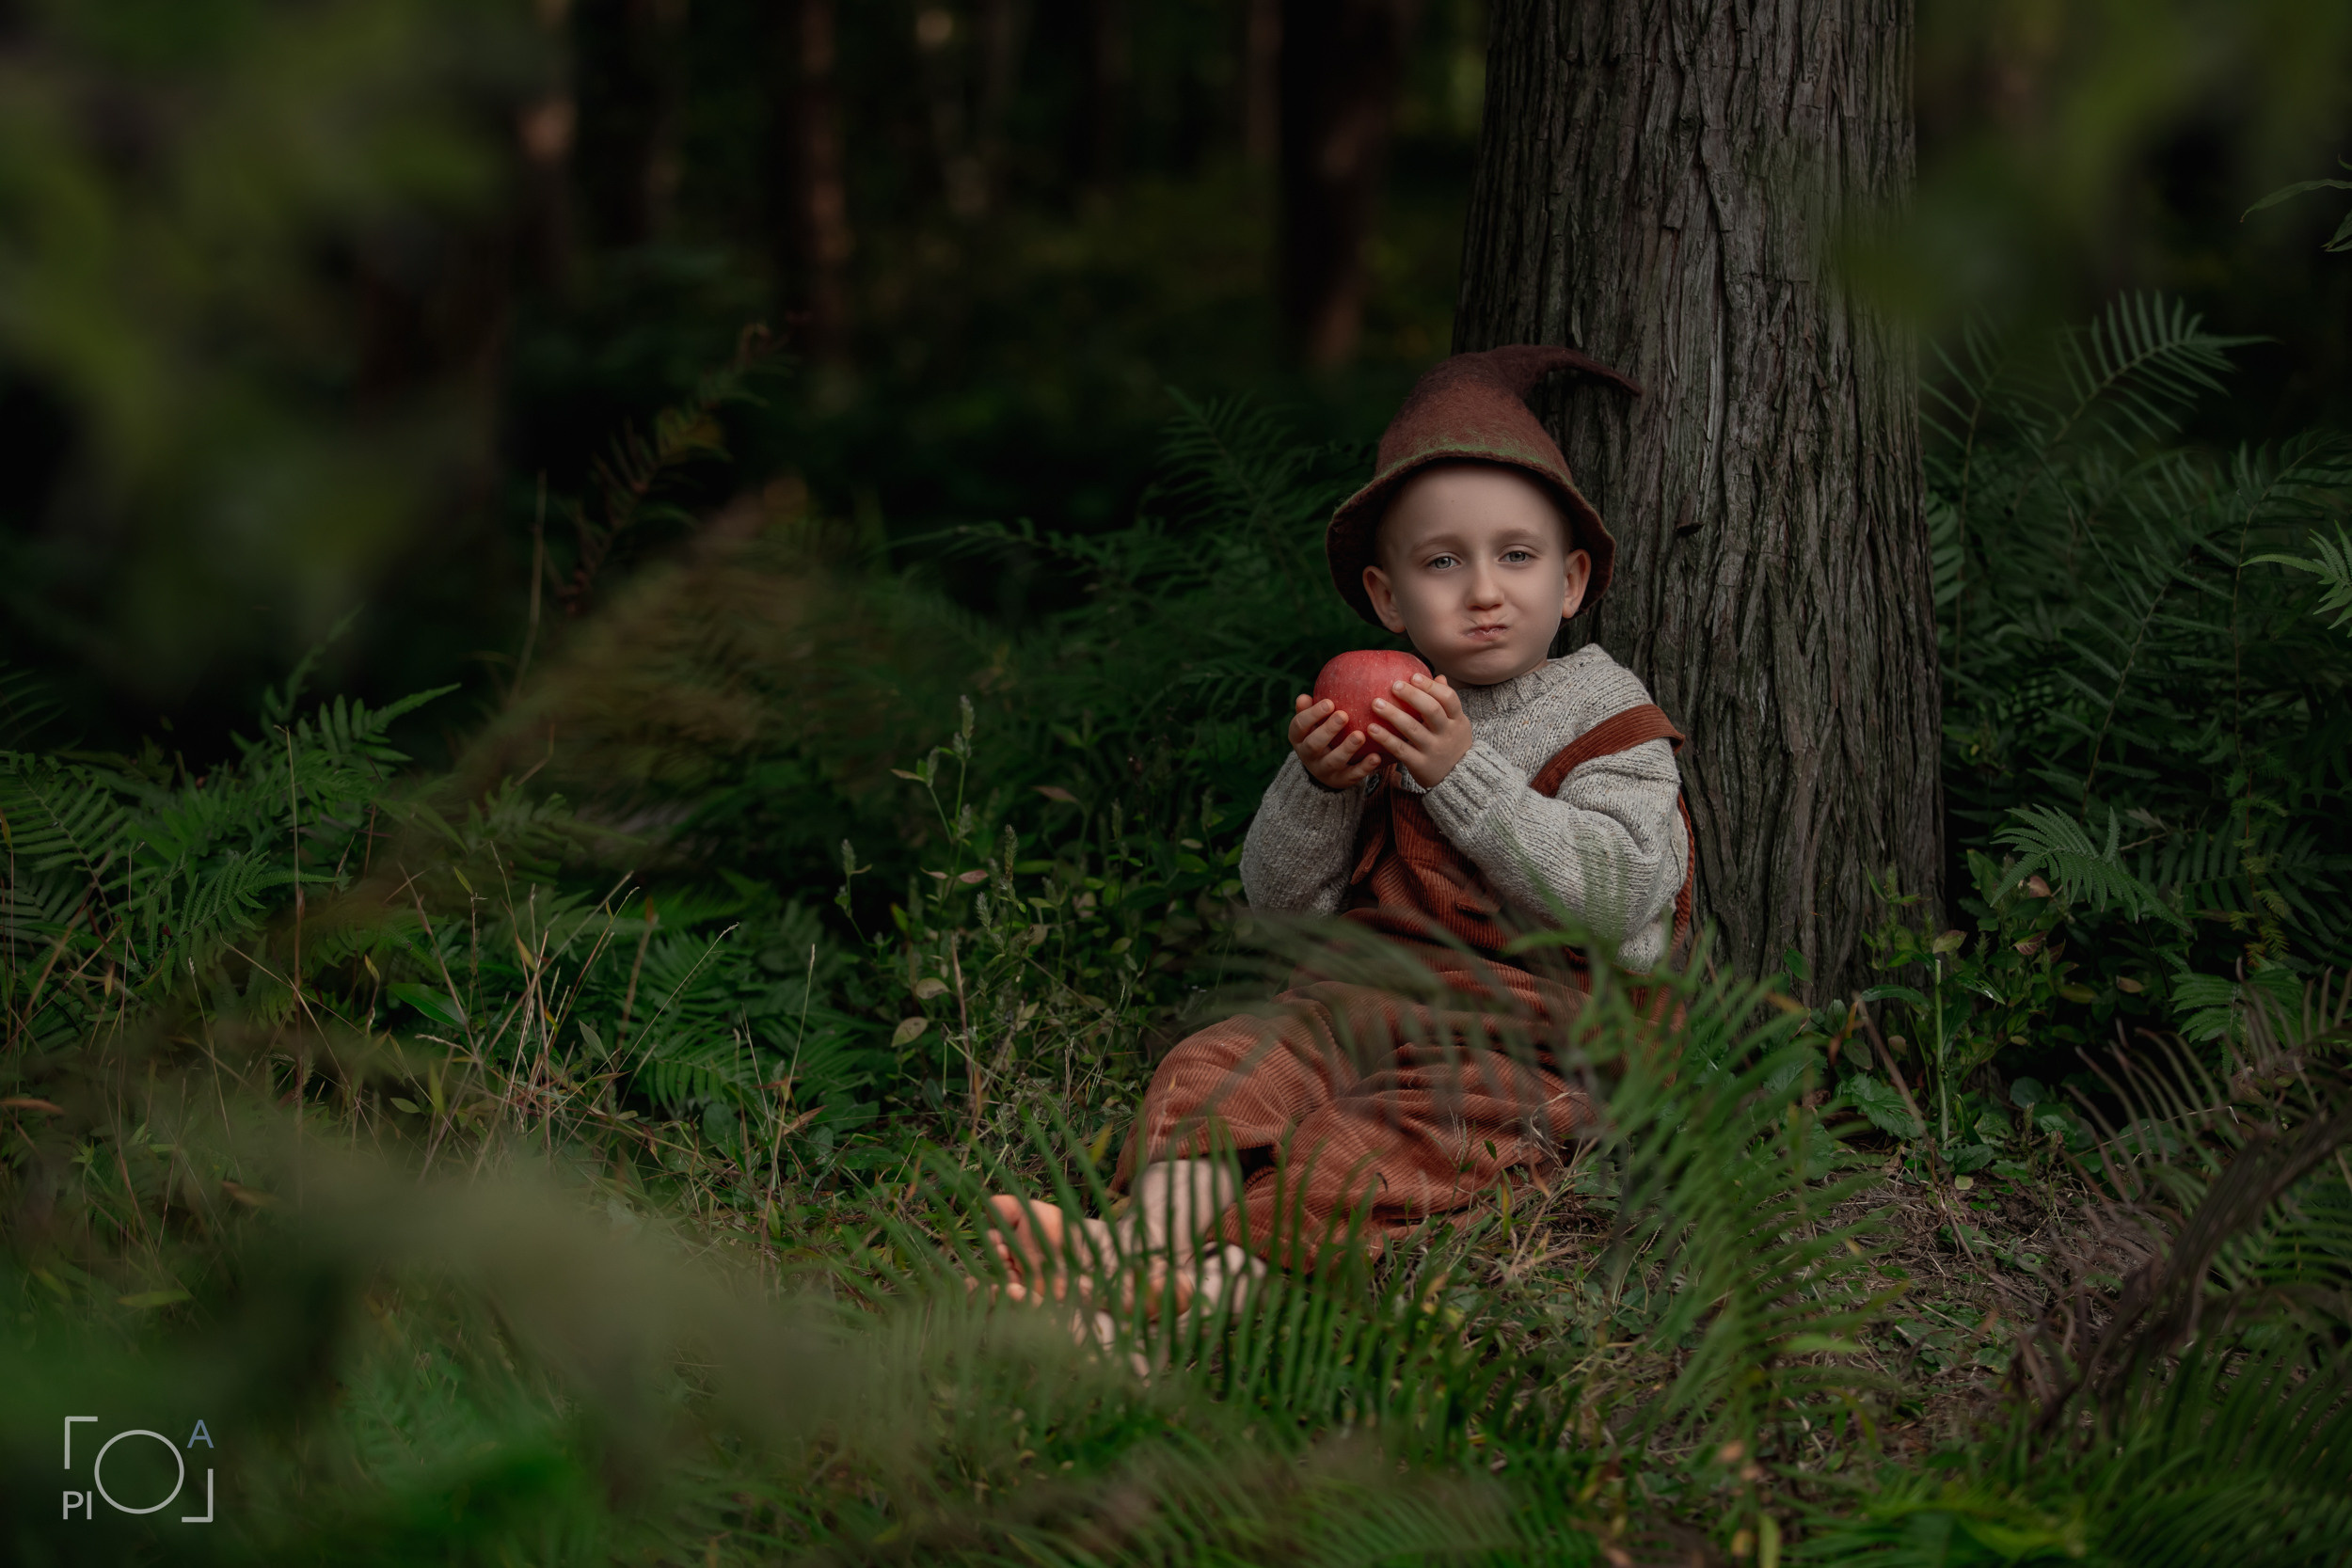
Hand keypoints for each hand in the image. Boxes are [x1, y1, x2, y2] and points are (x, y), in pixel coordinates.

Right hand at [1288, 694, 1381, 789]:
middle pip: (1314, 744)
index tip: (1329, 702)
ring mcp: (1324, 770)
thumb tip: (1303, 697)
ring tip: (1360, 735)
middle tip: (1344, 715)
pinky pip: (1352, 775)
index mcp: (1298, 738)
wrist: (1323, 769)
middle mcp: (1308, 755)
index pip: (1300, 725)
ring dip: (1347, 748)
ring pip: (1333, 761)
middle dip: (1328, 730)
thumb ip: (1307, 710)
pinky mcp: (1341, 780)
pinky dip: (1364, 767)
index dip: (1313, 714)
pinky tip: (1376, 757)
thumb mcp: (1310, 724)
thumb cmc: (1318, 734)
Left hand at [1367, 674, 1470, 788]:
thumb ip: (1446, 702)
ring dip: (1393, 714)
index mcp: (1457, 720)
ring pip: (1413, 729)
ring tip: (1375, 703)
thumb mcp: (1456, 723)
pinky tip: (1371, 728)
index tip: (1414, 676)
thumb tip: (1438, 676)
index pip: (1449, 698)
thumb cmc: (1452, 743)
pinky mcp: (1420, 764)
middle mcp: (1447, 733)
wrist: (1458, 779)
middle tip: (1394, 685)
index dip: (1432, 687)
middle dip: (1413, 696)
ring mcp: (1433, 749)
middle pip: (1431, 711)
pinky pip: (1400, 749)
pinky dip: (1386, 738)